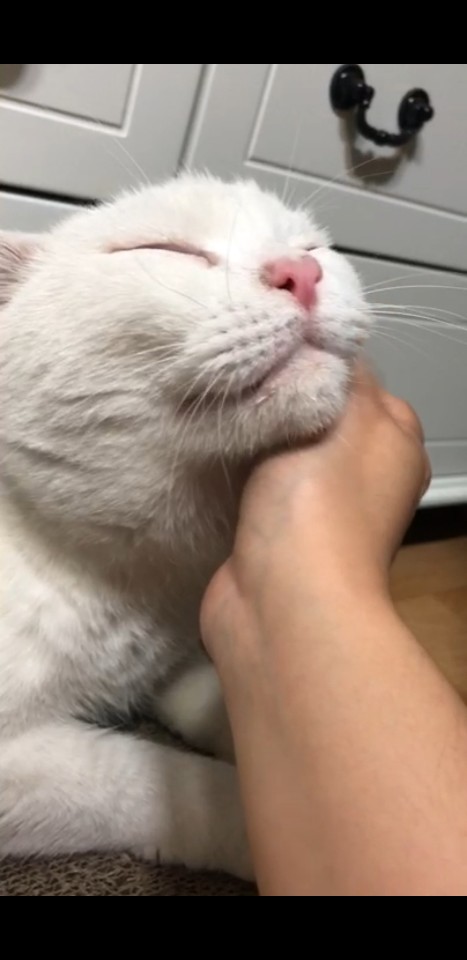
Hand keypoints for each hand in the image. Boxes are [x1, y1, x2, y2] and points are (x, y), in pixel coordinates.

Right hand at [202, 365, 430, 663]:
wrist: (280, 600)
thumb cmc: (319, 499)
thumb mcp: (345, 409)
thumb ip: (339, 366)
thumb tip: (324, 337)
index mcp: (396, 440)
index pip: (356, 375)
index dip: (314, 352)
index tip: (269, 339)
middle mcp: (367, 473)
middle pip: (317, 408)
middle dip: (279, 393)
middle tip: (238, 376)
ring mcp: (322, 507)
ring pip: (283, 445)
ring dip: (255, 433)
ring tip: (221, 411)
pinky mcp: (279, 533)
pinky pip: (257, 482)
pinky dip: (239, 469)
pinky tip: (215, 453)